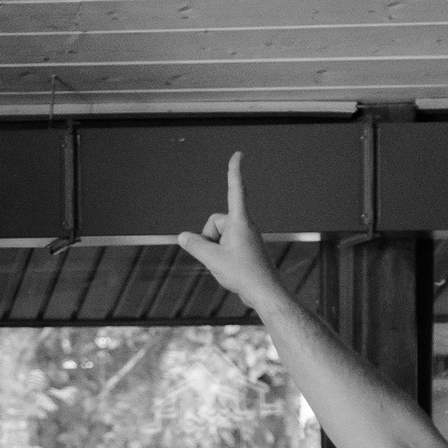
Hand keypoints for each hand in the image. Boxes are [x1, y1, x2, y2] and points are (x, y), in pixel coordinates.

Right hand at [174, 152, 281, 306]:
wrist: (264, 292)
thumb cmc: (243, 274)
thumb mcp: (212, 259)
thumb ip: (194, 245)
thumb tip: (183, 236)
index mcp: (239, 222)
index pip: (235, 191)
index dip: (234, 172)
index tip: (238, 154)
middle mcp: (244, 226)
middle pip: (215, 222)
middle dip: (209, 238)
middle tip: (217, 257)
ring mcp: (245, 237)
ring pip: (218, 236)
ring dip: (214, 249)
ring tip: (225, 265)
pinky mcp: (245, 248)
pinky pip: (224, 246)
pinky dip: (220, 256)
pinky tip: (229, 271)